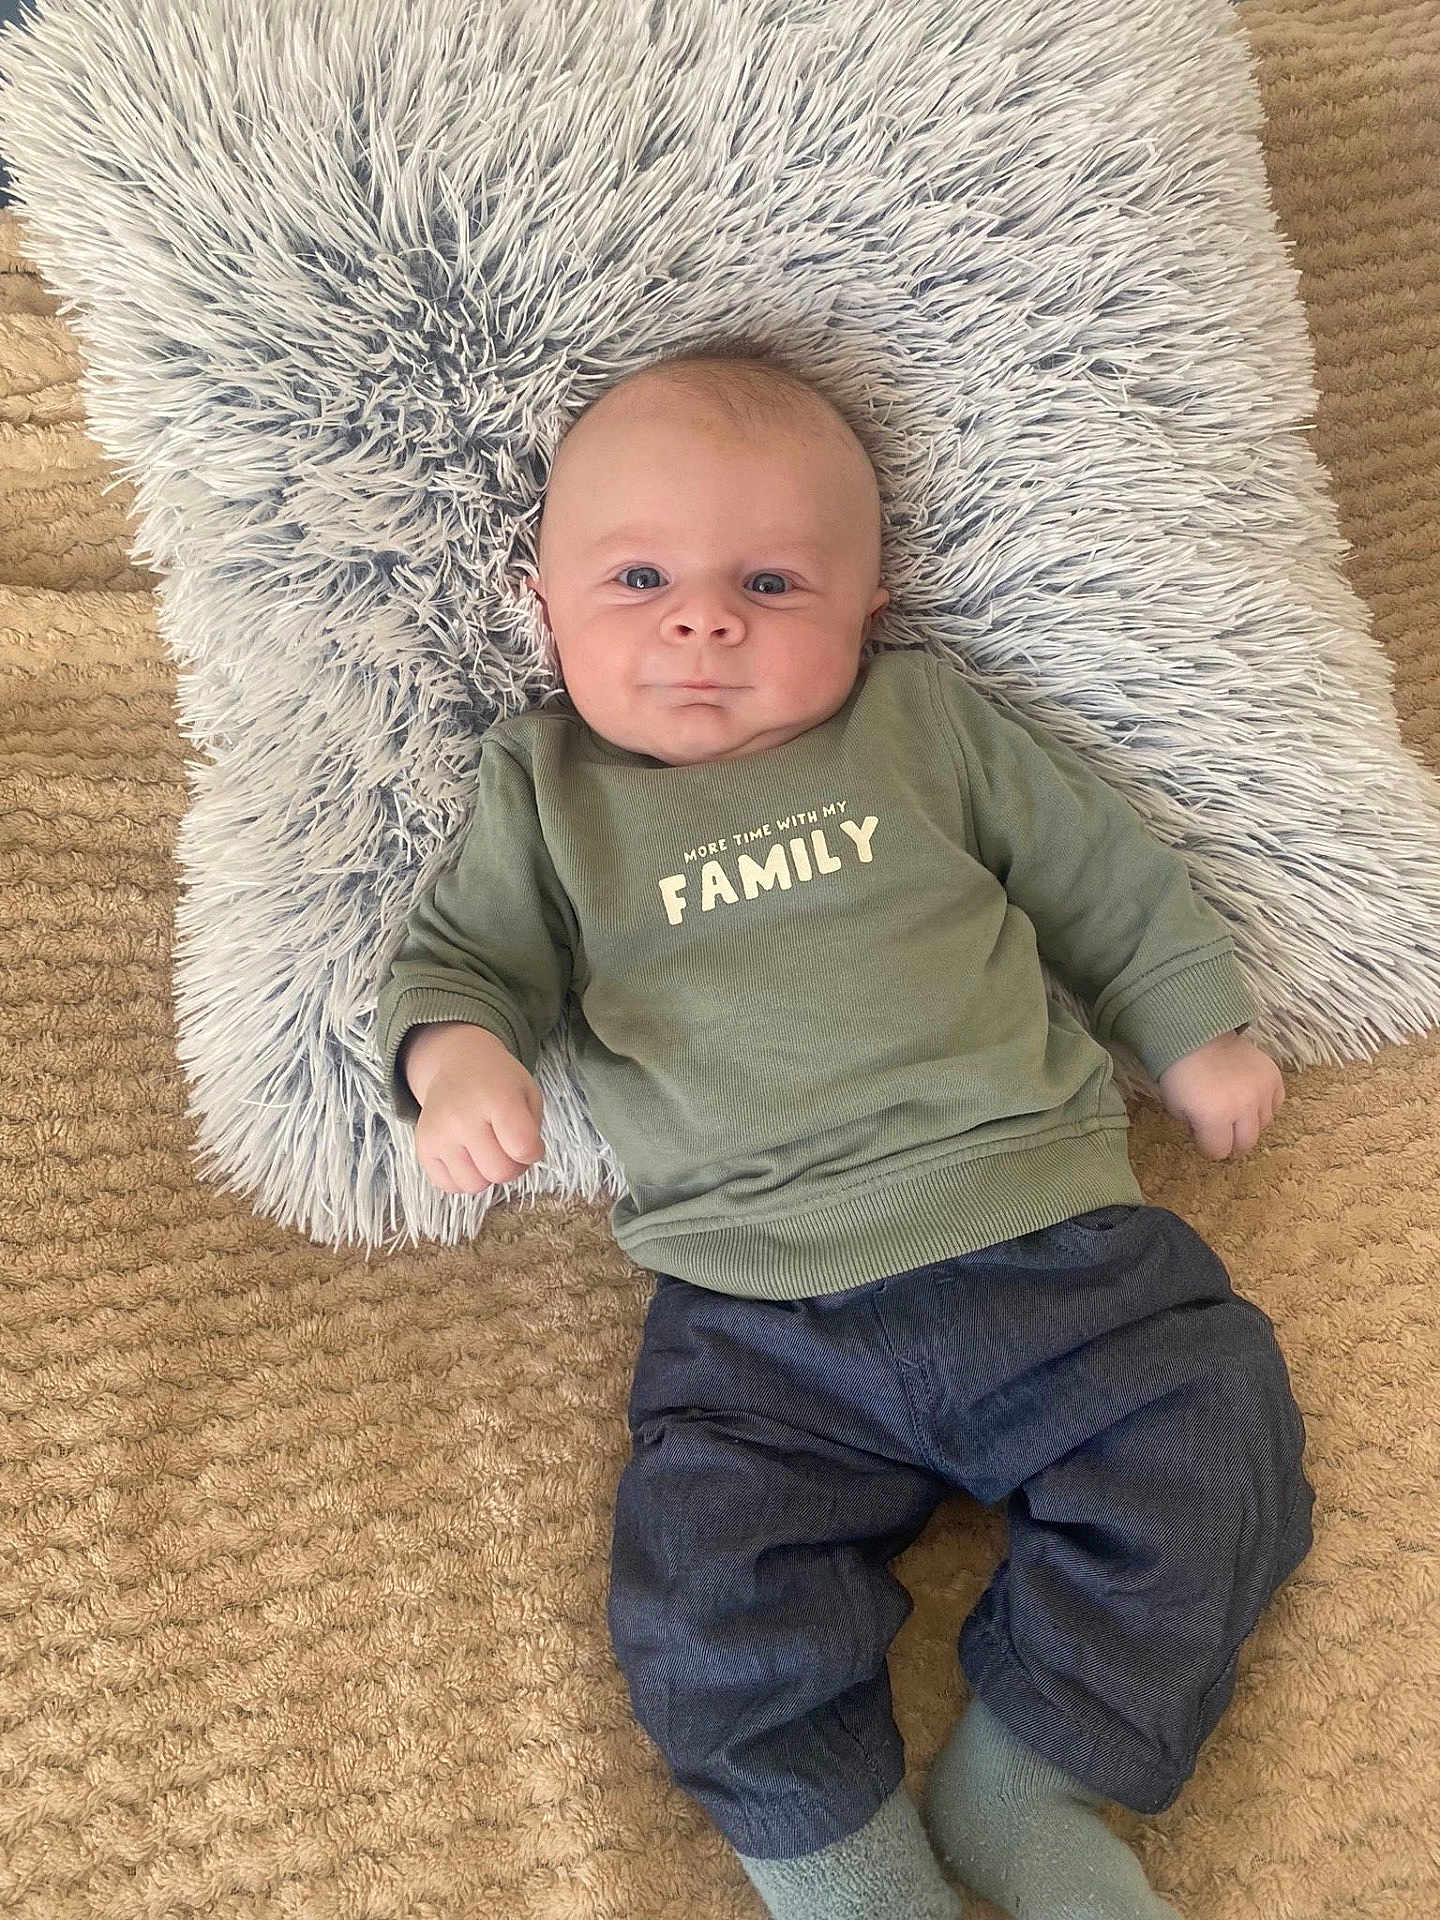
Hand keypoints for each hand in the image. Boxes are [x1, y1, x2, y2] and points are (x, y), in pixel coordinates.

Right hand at [405, 1023, 545, 1192]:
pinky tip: (467, 1155)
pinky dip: (463, 1177)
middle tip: (508, 1147)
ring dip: (486, 1175)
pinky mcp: (423, 1148)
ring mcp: (439, 1133)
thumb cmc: (498, 1082)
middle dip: (512, 1166)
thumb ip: (532, 1132)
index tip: (529, 1141)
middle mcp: (462, 1116)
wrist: (456, 1064)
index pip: (523, 1148)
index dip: (533, 1152)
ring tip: (487, 1150)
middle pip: (499, 1172)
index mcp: (496, 1097)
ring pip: (473, 1186)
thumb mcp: (528, 1092)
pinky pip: (449, 1185)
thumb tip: (521, 1163)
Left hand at [1157, 1031, 1284, 1159]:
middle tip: (1220, 1128)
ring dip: (1248, 1122)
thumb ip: (1196, 1129)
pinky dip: (1264, 1105)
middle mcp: (1243, 1107)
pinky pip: (1276, 1104)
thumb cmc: (1180, 1074)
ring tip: (1233, 1108)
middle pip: (1245, 1144)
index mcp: (1214, 1117)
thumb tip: (1211, 1137)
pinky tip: (1249, 1097)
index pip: (1218, 1152)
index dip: (1207, 1146)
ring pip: (1263, 1125)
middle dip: (1230, 1141)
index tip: (1202, 1134)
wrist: (1196, 1037)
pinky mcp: (1274, 1077)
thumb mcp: (1176, 1108)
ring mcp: (1261, 1091)